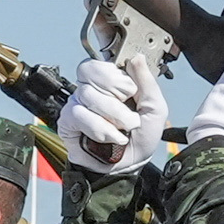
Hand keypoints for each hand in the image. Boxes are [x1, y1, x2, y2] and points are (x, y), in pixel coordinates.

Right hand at [54, 51, 165, 179]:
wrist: (131, 165)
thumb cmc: (141, 137)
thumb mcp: (155, 109)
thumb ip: (148, 82)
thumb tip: (136, 58)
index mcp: (111, 81)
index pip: (101, 60)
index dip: (113, 73)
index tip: (129, 90)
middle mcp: (91, 88)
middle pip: (89, 71)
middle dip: (115, 94)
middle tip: (128, 110)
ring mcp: (77, 104)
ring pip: (87, 95)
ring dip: (113, 116)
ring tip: (124, 129)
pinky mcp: (67, 122)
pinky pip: (78, 115)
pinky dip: (100, 128)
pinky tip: (111, 137)